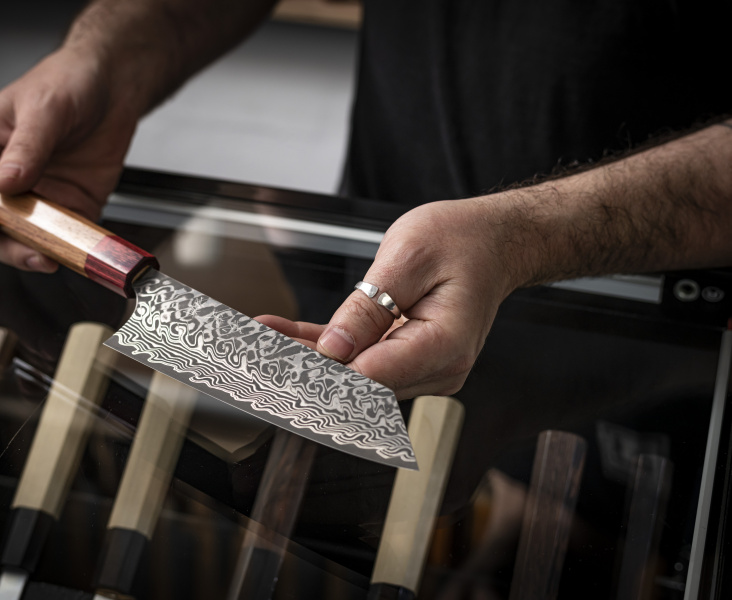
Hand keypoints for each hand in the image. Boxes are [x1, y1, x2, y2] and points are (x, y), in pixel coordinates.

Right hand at [0, 46, 139, 271]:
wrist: (113, 86)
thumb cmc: (67, 82)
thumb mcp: (44, 107)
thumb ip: (27, 147)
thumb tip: (5, 184)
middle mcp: (4, 182)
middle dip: (3, 246)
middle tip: (30, 251)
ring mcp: (39, 198)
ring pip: (23, 240)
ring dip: (34, 254)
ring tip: (52, 258)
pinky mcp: (72, 207)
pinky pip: (65, 238)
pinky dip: (69, 250)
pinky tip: (78, 251)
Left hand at [258, 197, 517, 398]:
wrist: (492, 243)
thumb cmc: (461, 242)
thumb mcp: (408, 258)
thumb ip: (368, 307)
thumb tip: (333, 350)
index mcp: (442, 347)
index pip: (370, 378)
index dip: (317, 377)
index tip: (272, 371)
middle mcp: (434, 369)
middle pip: (355, 384)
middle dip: (299, 371)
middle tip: (248, 359)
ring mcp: (419, 370)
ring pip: (348, 375)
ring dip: (301, 359)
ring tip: (251, 341)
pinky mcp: (403, 361)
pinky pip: (354, 359)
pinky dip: (317, 348)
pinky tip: (275, 334)